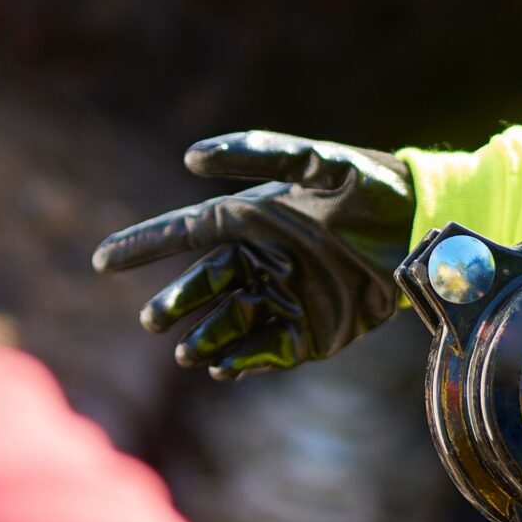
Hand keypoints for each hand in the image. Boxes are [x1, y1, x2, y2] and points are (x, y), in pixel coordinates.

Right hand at [91, 131, 414, 379]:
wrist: (421, 224)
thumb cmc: (367, 183)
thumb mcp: (315, 161)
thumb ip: (257, 152)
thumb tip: (190, 157)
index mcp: (252, 220)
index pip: (185, 233)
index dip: (143, 246)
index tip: (101, 260)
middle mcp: (261, 261)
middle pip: (202, 287)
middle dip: (175, 304)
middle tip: (155, 319)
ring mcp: (284, 297)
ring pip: (228, 324)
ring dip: (204, 338)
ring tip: (188, 351)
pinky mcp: (311, 330)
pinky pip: (266, 351)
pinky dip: (242, 362)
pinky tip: (224, 368)